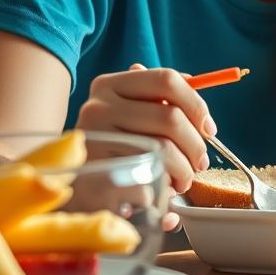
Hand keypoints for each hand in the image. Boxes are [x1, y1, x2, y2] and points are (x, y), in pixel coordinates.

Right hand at [76, 63, 216, 230]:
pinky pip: (148, 181)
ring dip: (184, 170)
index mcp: (109, 85)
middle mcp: (97, 109)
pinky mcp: (96, 178)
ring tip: (184, 180)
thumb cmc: (109, 146)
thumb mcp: (126, 112)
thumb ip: (156, 96)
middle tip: (200, 162)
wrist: (66, 186)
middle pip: (169, 117)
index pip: (166, 79)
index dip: (196, 103)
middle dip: (195, 144)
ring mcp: (94, 143)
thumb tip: (194, 82)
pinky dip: (164, 190)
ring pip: (162, 151)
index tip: (209, 128)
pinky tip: (162, 195)